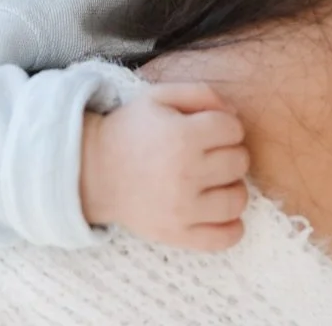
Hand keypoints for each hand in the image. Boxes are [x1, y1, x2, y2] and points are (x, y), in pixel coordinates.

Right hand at [80, 82, 250, 250]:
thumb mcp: (158, 97)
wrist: (92, 172)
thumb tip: (235, 112)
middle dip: (229, 152)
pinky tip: (219, 211)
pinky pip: (225, 238)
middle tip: (208, 154)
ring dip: (232, 187)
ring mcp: (182, 209)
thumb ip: (201, 93)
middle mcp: (185, 173)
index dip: (225, 125)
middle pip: (239, 161)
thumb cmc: (130, 131)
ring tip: (214, 181)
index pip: (233, 129)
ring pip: (238, 199)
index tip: (209, 130)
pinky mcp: (177, 235)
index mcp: (181, 136)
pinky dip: (232, 227)